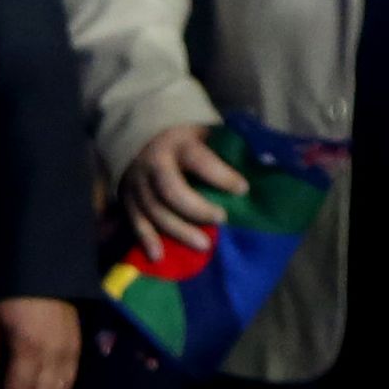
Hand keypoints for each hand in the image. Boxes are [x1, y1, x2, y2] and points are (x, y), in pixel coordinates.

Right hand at [120, 124, 247, 260]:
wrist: (141, 133)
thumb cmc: (184, 137)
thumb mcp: (203, 132)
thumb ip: (224, 147)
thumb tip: (261, 164)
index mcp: (178, 143)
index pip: (199, 160)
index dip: (221, 176)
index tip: (243, 189)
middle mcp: (154, 162)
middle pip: (172, 191)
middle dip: (198, 209)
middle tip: (222, 219)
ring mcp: (137, 181)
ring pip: (154, 210)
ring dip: (178, 230)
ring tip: (204, 245)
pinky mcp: (126, 197)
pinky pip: (135, 220)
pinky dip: (146, 239)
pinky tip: (159, 256)